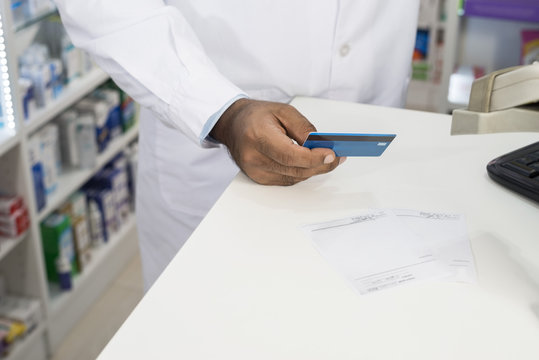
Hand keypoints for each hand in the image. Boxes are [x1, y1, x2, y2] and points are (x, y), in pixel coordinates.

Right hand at [210, 98, 343, 184]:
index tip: (331, 154)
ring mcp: (255, 171)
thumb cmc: (257, 116)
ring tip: (328, 159)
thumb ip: (304, 128)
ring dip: (313, 170)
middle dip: (320, 165)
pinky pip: (287, 180)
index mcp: (258, 136)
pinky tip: (310, 164)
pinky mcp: (258, 178)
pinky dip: (301, 173)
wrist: (233, 125)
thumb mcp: (284, 111)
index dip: (313, 158)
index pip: (290, 155)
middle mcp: (253, 157)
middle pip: (295, 170)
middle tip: (337, 158)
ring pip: (294, 178)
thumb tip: (321, 145)